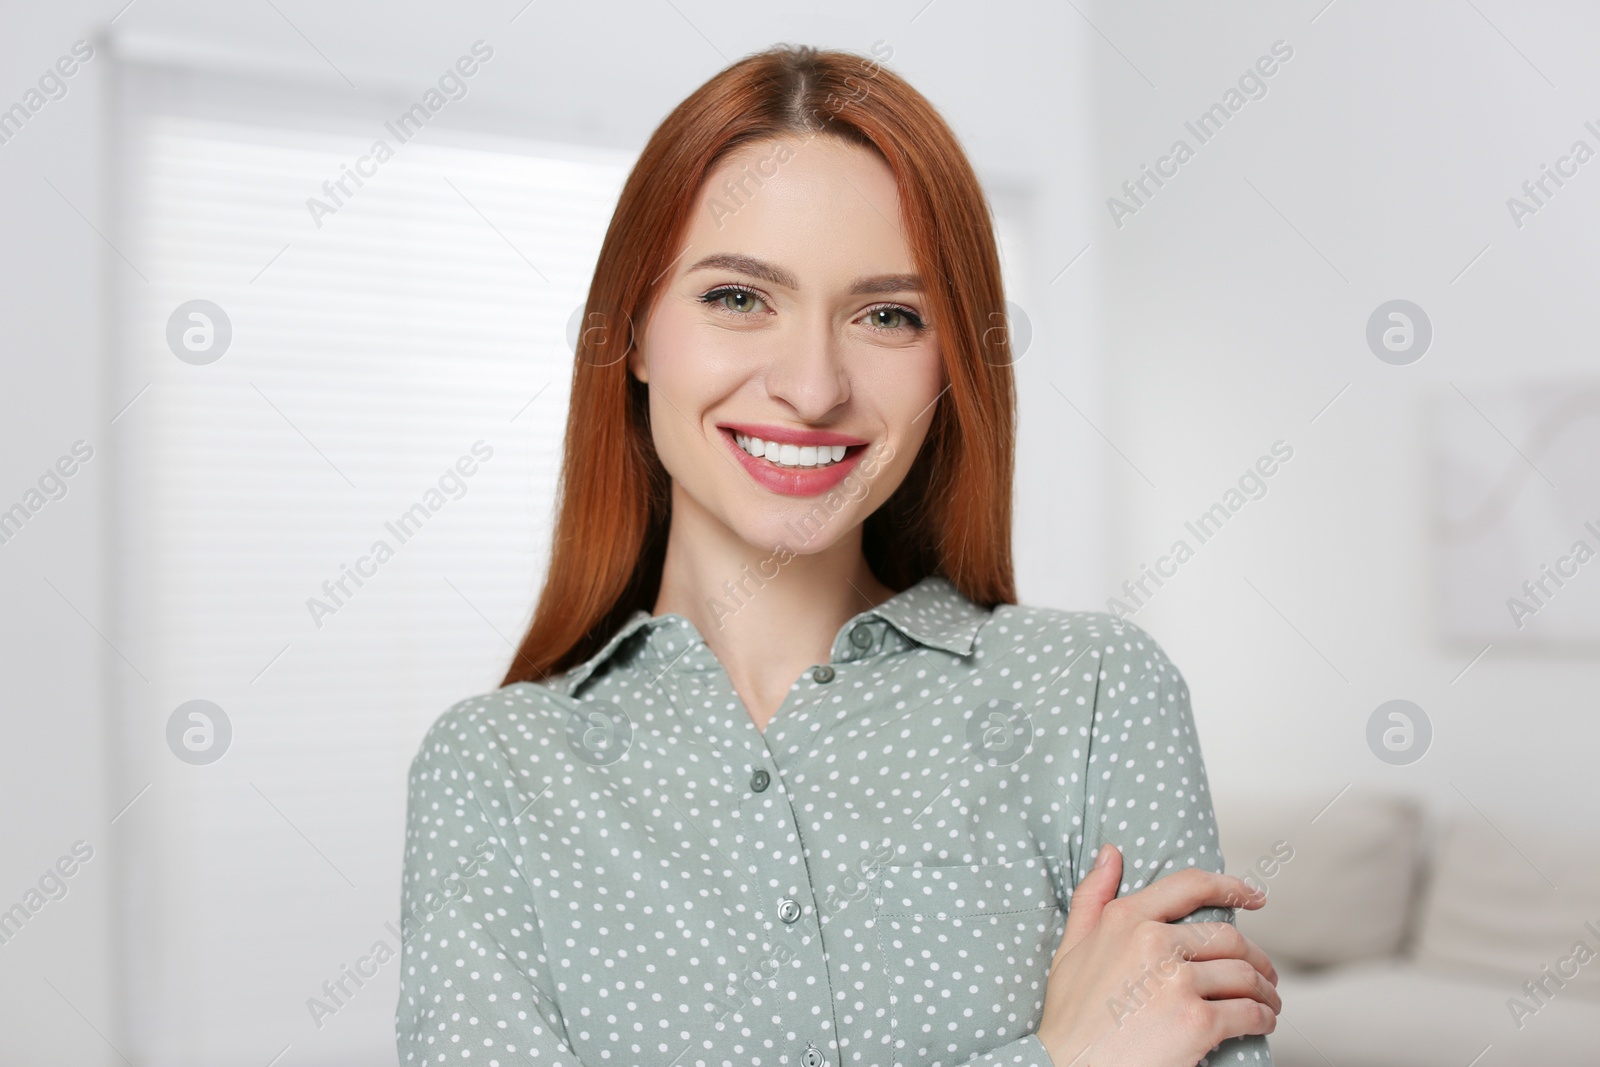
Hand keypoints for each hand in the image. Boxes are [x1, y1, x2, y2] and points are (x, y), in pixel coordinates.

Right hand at [1034, 843, 1279, 1066]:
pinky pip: (1248, 1012)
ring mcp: (1178, 982)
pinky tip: (1262, 1022)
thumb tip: (1110, 853)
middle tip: (1264, 974)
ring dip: (1265, 991)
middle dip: (1256, 958)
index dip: (1230, 887)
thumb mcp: (1070, 947)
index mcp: (1126, 919)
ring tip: (1267, 1001)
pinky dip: (1263, 1018)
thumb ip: (1091, 897)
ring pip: (1245, 976)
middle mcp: (1154, 942)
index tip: (1254, 896)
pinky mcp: (1197, 1022)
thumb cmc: (1070, 1016)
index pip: (1190, 886)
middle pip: (1228, 939)